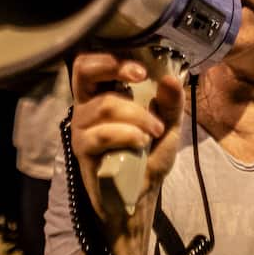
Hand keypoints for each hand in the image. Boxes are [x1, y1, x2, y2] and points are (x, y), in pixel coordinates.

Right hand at [69, 53, 183, 254]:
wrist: (138, 196)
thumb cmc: (148, 158)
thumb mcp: (167, 128)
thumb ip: (171, 104)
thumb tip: (172, 79)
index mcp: (102, 95)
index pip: (91, 64)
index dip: (111, 58)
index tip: (142, 69)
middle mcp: (86, 107)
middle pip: (83, 72)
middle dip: (113, 68)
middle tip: (141, 76)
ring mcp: (81, 128)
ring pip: (105, 105)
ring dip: (136, 115)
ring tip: (154, 131)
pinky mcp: (82, 150)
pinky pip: (102, 134)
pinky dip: (127, 134)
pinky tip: (141, 143)